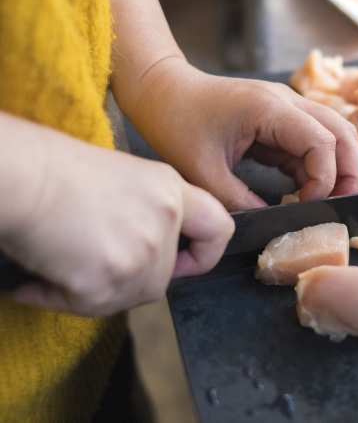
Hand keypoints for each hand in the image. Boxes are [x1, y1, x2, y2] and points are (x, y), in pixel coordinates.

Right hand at [0, 117, 233, 314]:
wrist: (20, 176)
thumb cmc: (57, 170)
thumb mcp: (125, 178)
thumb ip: (151, 213)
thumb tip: (149, 251)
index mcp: (170, 191)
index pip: (218, 230)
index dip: (205, 255)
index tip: (186, 262)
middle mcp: (164, 222)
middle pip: (162, 277)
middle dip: (129, 278)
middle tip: (90, 261)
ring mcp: (140, 253)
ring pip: (129, 296)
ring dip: (95, 291)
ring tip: (62, 263)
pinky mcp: (107, 278)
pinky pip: (89, 307)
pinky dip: (60, 299)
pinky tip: (38, 281)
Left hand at [118, 61, 357, 210]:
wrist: (163, 92)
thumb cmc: (177, 123)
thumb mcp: (202, 171)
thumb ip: (238, 200)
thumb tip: (269, 222)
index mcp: (270, 109)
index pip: (322, 141)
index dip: (325, 178)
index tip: (307, 205)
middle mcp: (286, 102)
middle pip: (342, 132)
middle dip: (350, 171)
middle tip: (342, 204)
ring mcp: (286, 109)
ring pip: (333, 135)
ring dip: (338, 168)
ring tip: (328, 201)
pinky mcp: (280, 121)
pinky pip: (311, 143)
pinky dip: (316, 168)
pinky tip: (304, 192)